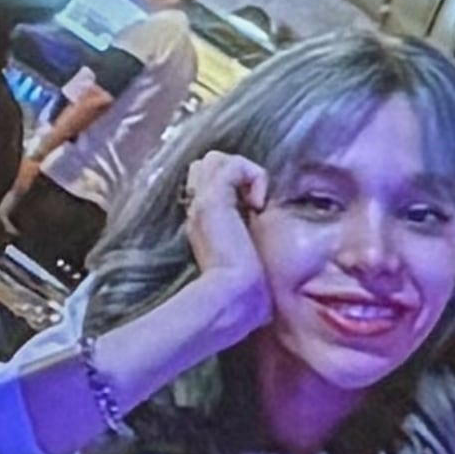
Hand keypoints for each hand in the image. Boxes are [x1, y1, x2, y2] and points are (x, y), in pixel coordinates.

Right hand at [179, 147, 274, 338]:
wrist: (232, 294)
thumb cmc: (240, 287)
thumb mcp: (240, 257)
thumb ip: (241, 238)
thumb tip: (257, 223)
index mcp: (201, 221)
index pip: (206, 183)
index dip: (228, 187)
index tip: (249, 211)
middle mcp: (197, 207)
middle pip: (207, 165)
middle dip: (233, 175)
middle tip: (251, 204)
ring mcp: (202, 201)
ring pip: (216, 159)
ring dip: (242, 172)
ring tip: (253, 202)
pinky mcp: (214, 199)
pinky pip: (233, 165)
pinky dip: (252, 176)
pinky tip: (258, 204)